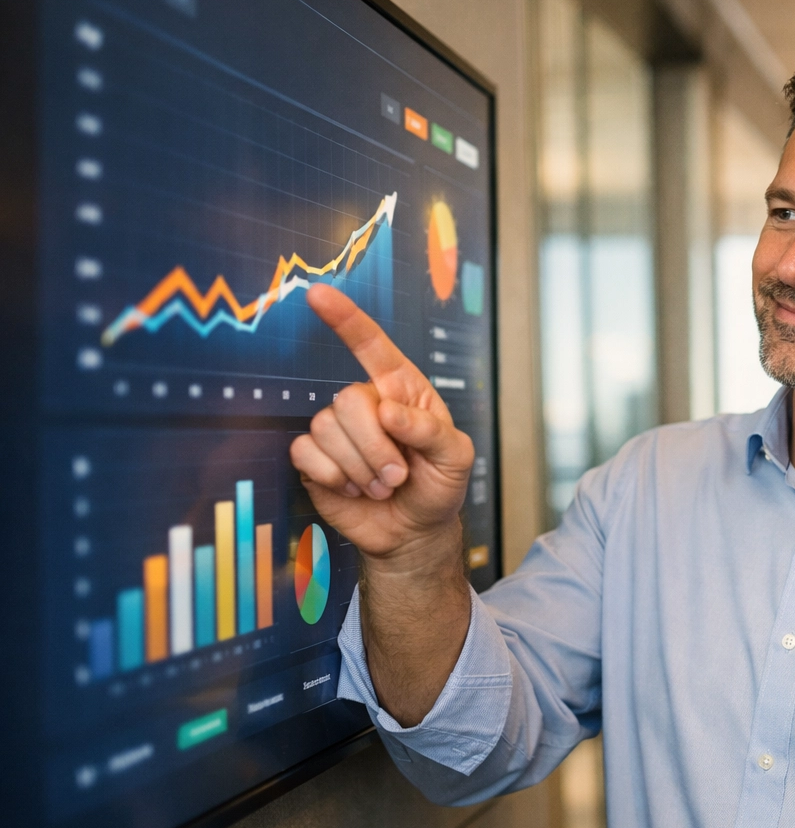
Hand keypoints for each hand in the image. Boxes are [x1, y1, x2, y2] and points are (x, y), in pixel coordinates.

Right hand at [290, 284, 473, 570]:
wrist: (414, 532)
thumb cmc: (439, 486)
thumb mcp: (456, 459)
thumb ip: (430, 431)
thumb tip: (389, 411)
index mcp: (403, 390)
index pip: (374, 347)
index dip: (347, 320)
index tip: (319, 294)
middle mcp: (367, 403)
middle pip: (348, 399)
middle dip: (375, 445)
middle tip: (398, 475)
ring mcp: (338, 430)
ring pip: (326, 428)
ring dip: (360, 467)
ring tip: (381, 485)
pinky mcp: (315, 459)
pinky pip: (305, 452)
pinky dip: (333, 476)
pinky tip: (352, 489)